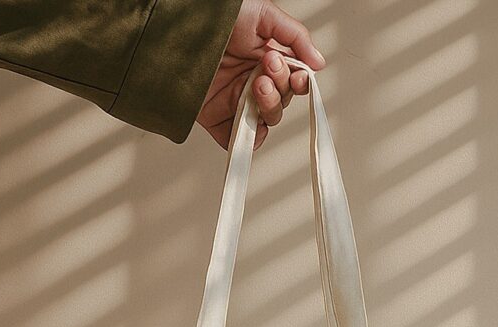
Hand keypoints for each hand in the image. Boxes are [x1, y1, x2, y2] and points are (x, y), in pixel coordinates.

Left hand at [196, 0, 325, 150]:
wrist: (178, 27)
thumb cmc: (217, 15)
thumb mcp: (264, 14)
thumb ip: (295, 37)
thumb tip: (319, 64)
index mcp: (266, 60)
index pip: (292, 82)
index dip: (298, 83)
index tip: (297, 76)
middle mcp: (253, 82)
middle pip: (282, 102)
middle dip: (280, 88)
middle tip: (266, 69)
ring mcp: (236, 102)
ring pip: (266, 122)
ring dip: (269, 107)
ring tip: (257, 85)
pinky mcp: (217, 119)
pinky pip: (238, 140)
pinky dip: (247, 140)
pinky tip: (250, 124)